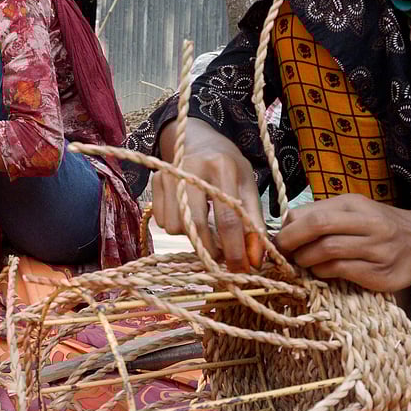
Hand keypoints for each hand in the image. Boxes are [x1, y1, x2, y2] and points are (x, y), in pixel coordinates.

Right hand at [153, 118, 265, 271]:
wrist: (199, 141)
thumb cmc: (228, 167)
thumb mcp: (248, 188)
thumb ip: (253, 224)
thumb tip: (254, 261)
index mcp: (222, 167)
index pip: (228, 218)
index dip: (235, 249)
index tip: (241, 269)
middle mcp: (192, 168)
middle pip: (196, 224)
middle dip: (209, 249)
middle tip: (221, 257)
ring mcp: (170, 174)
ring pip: (175, 226)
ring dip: (191, 236)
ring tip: (205, 227)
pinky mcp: (156, 181)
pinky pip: (162, 221)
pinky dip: (177, 226)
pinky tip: (189, 215)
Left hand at [275, 195, 410, 291]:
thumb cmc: (378, 226)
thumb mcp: (353, 210)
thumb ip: (321, 215)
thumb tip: (283, 227)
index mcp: (355, 204)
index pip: (312, 213)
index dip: (288, 228)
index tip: (278, 239)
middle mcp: (368, 223)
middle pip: (318, 226)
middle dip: (291, 241)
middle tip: (282, 253)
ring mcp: (376, 248)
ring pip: (327, 250)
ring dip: (306, 259)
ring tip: (303, 263)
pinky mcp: (380, 274)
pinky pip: (340, 271)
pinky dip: (323, 273)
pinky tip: (321, 272)